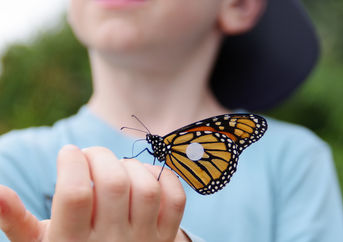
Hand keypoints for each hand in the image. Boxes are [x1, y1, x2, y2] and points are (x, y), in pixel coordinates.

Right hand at [0, 145, 189, 241]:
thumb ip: (18, 220)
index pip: (75, 193)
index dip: (71, 163)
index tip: (68, 153)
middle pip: (113, 184)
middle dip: (100, 157)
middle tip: (90, 156)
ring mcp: (144, 241)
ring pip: (146, 188)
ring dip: (131, 166)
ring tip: (117, 168)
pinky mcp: (166, 237)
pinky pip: (175, 199)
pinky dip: (164, 178)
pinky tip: (145, 177)